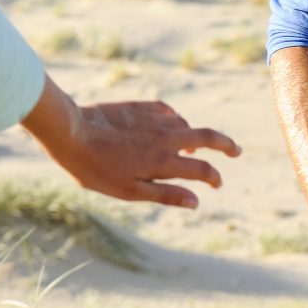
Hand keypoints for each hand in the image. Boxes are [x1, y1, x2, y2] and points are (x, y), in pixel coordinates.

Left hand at [21, 83, 239, 209]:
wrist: (71, 133)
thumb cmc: (96, 169)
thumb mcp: (129, 191)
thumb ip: (165, 195)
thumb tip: (196, 201)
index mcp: (164, 162)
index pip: (203, 170)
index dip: (214, 178)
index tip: (216, 184)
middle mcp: (165, 137)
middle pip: (208, 137)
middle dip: (227, 145)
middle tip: (236, 151)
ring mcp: (154, 119)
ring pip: (186, 124)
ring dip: (194, 135)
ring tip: (191, 146)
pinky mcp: (141, 106)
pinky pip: (168, 111)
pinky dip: (176, 119)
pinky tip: (171, 124)